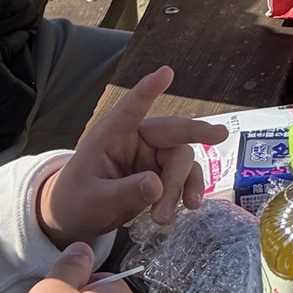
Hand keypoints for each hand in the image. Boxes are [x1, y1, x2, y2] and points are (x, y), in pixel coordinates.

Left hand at [36, 67, 218, 245]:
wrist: (76, 221)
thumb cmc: (75, 202)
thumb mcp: (94, 201)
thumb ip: (124, 192)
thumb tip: (157, 186)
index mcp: (111, 135)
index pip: (132, 107)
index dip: (149, 89)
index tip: (166, 72)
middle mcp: (136, 140)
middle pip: (172, 134)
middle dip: (193, 141)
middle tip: (217, 139)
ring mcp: (152, 157)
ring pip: (182, 160)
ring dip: (182, 186)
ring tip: (165, 218)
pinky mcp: (161, 175)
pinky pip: (184, 177)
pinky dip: (188, 191)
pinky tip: (187, 208)